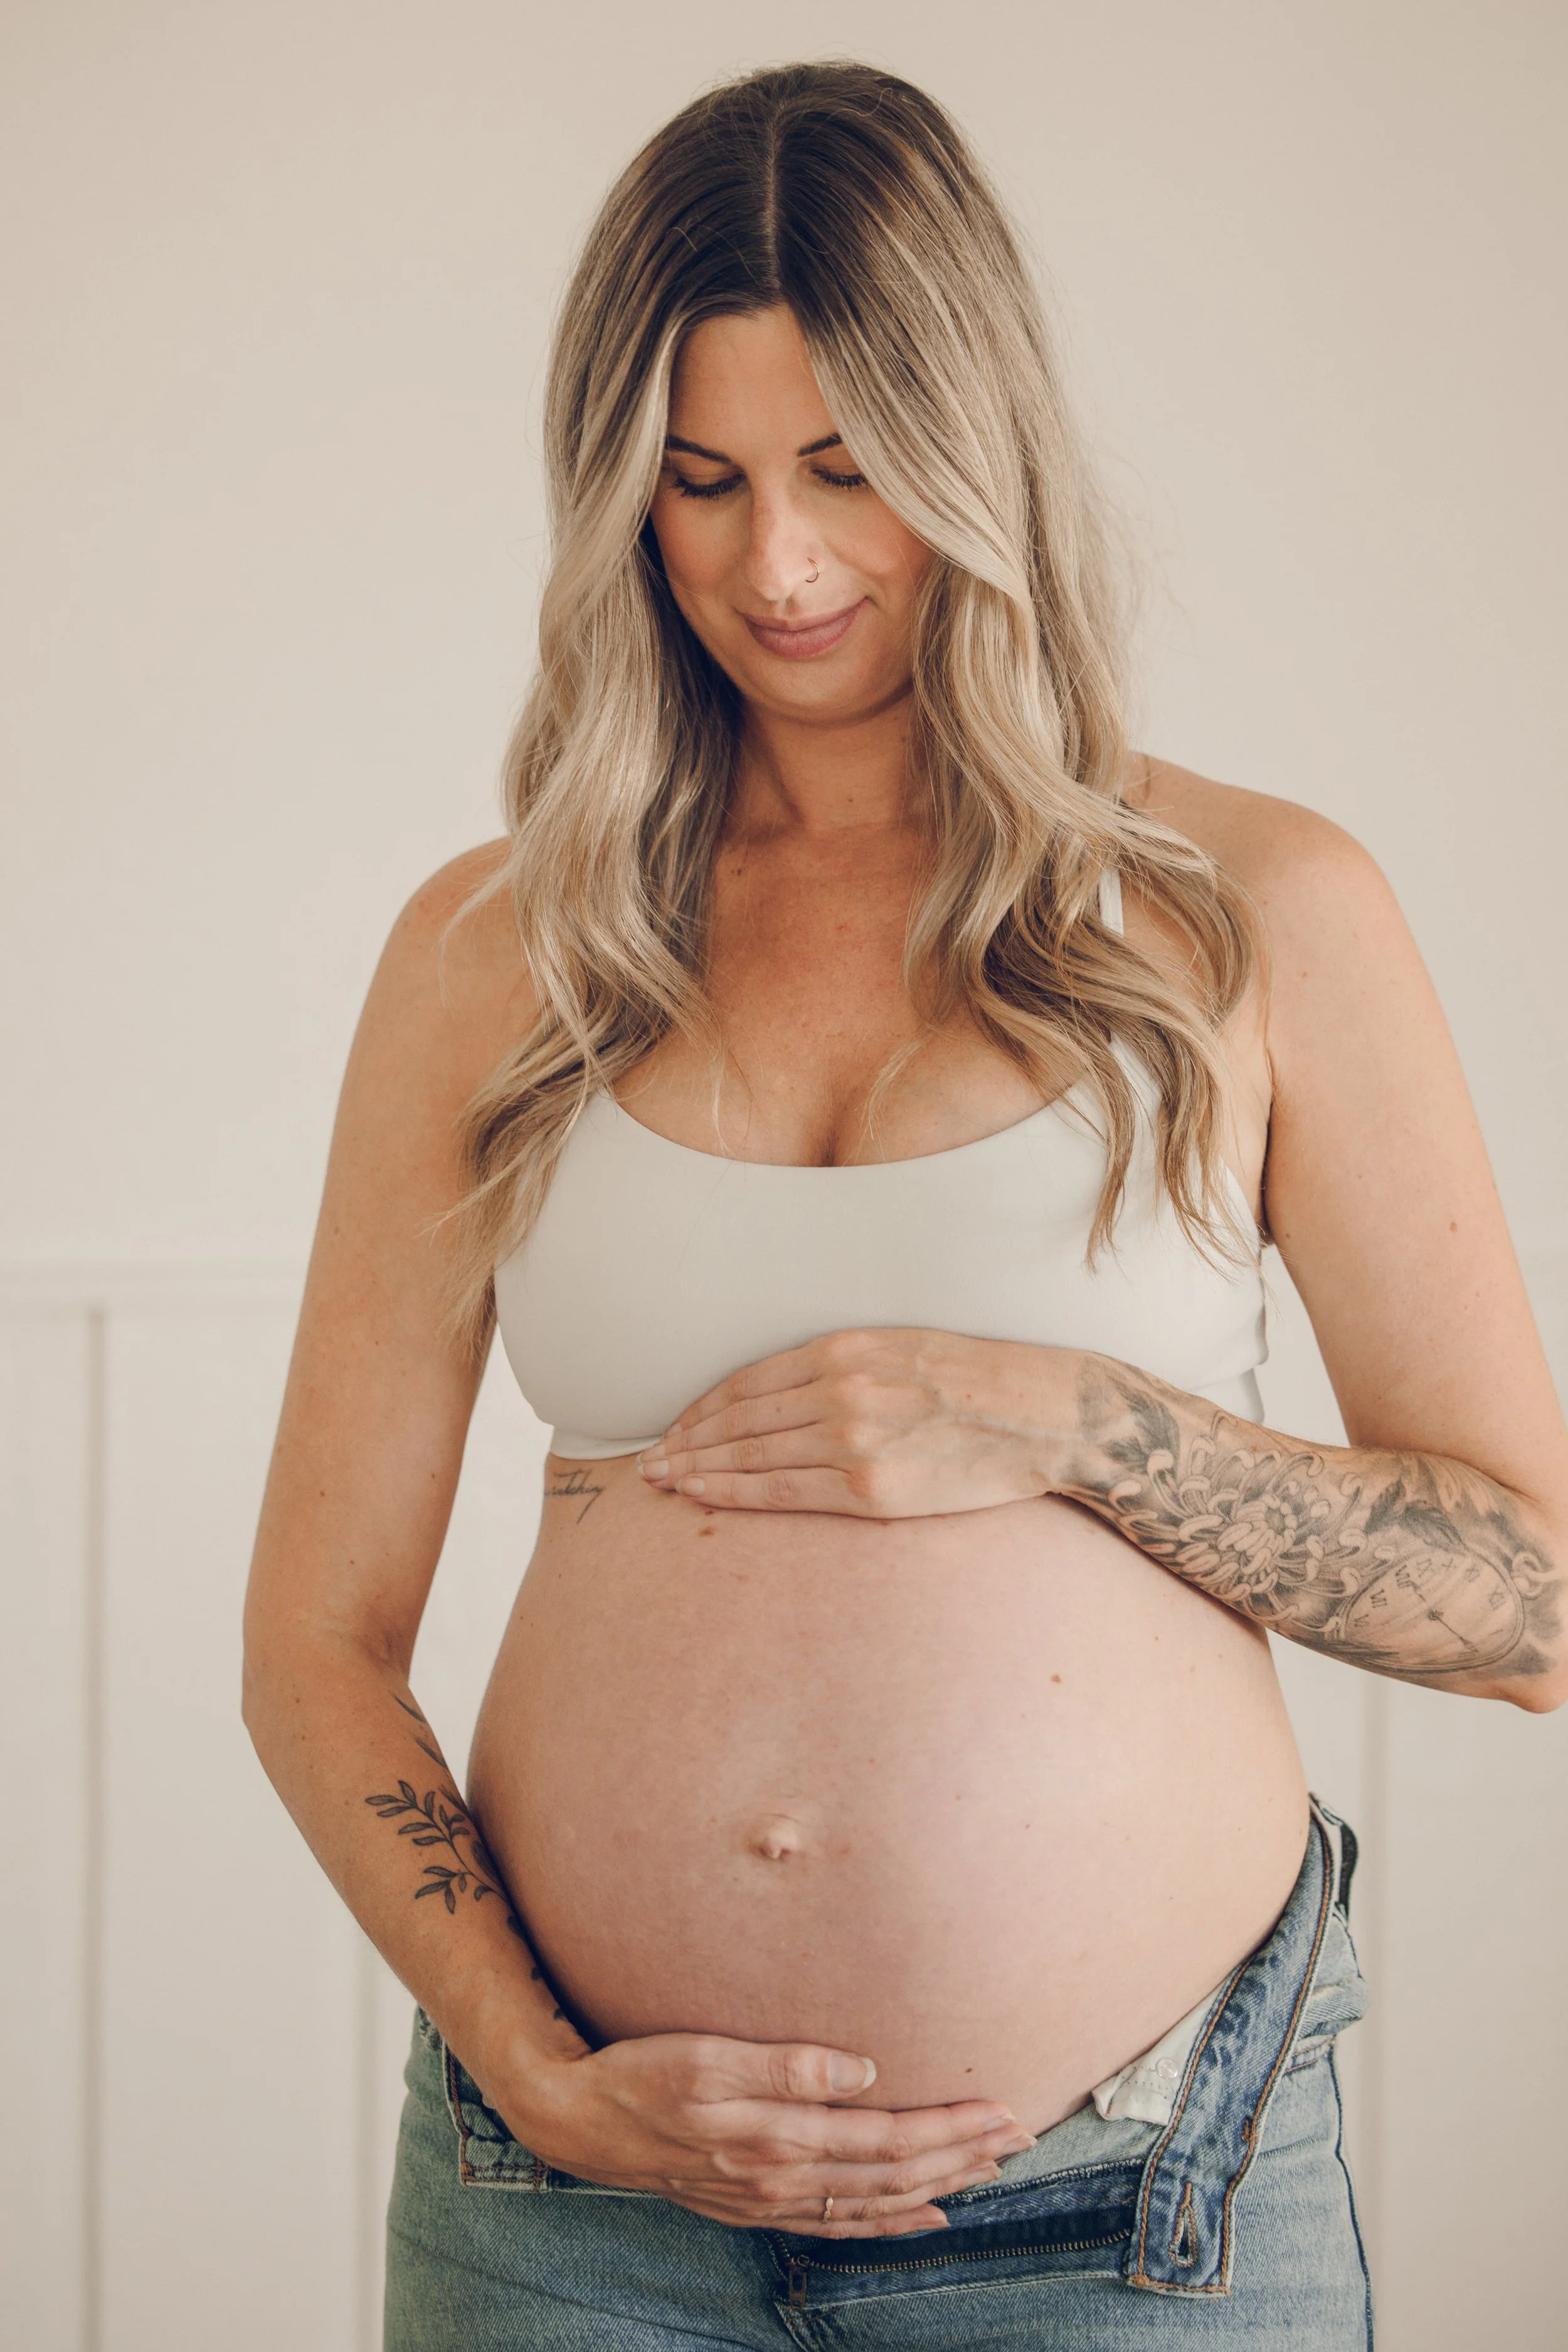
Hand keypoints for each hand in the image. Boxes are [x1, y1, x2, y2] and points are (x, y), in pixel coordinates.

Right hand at [504, 2030, 1034, 2236]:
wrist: (577, 2120)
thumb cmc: (640, 2073)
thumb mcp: (706, 2055)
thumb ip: (786, 2064)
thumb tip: (864, 2070)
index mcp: (780, 2137)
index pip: (888, 2137)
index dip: (950, 2128)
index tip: (1002, 2110)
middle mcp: (783, 2178)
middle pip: (894, 2174)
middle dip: (963, 2155)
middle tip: (1022, 2135)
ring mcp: (770, 2198)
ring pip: (875, 2201)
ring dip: (939, 2184)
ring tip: (991, 2170)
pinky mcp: (755, 2203)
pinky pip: (840, 2221)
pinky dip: (889, 2220)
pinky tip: (923, 2214)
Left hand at [637, 1329, 1076, 1516]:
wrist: (1047, 1415)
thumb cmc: (982, 1382)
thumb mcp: (904, 1347)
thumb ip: (845, 1365)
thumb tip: (787, 1392)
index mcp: (847, 1348)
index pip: (749, 1381)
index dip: (702, 1406)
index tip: (675, 1425)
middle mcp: (841, 1390)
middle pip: (739, 1418)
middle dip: (686, 1440)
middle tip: (648, 1460)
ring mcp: (854, 1440)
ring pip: (752, 1455)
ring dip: (697, 1467)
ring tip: (661, 1479)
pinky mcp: (872, 1489)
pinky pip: (784, 1492)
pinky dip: (734, 1492)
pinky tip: (700, 1493)